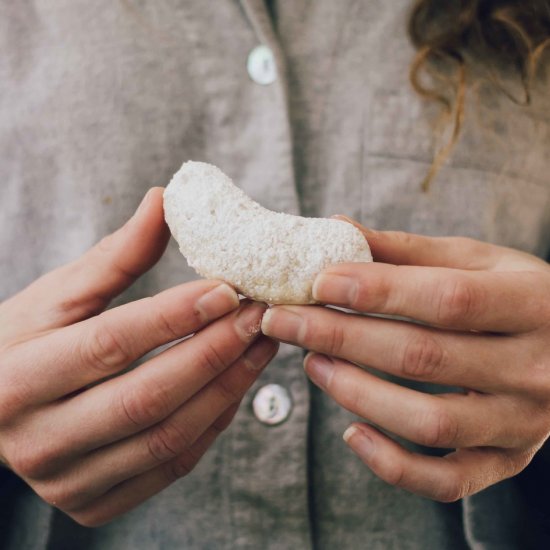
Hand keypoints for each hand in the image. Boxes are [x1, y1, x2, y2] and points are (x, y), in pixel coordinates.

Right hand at [0, 188, 276, 525]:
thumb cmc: (25, 343)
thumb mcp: (56, 296)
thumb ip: (113, 257)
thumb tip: (162, 201)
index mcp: (19, 377)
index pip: (110, 344)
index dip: (175, 316)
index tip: (228, 289)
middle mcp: (38, 439)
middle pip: (146, 398)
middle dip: (214, 354)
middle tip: (258, 318)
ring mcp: (66, 481)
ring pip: (167, 439)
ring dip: (226, 390)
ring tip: (260, 348)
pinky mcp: (94, 503)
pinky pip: (170, 467)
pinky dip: (212, 426)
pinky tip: (235, 387)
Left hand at [262, 220, 549, 501]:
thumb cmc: (516, 295)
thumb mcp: (476, 261)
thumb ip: (406, 250)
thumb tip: (337, 229)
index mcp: (530, 302)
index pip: (447, 299)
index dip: (378, 290)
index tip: (318, 282)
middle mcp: (534, 367)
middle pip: (423, 357)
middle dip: (341, 336)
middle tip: (285, 321)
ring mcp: (522, 421)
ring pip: (430, 421)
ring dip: (357, 393)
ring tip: (311, 363)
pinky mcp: (507, 459)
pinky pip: (448, 480)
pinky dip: (392, 465)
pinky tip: (351, 433)